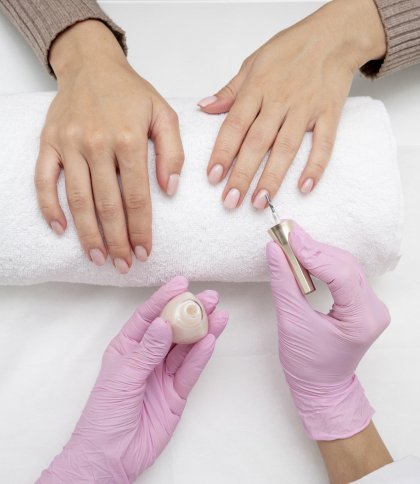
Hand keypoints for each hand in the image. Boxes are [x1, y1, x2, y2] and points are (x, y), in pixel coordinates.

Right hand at [35, 20, 183, 272]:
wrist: (92, 65)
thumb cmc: (131, 93)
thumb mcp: (164, 114)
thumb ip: (172, 152)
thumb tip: (170, 190)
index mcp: (128, 138)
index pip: (136, 196)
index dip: (141, 228)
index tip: (145, 251)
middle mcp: (96, 144)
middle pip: (107, 205)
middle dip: (117, 240)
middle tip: (123, 265)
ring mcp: (69, 144)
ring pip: (78, 199)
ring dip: (88, 233)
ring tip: (99, 258)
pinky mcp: (49, 143)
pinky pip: (44, 180)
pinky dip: (50, 207)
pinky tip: (61, 229)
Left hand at [37, 276, 227, 482]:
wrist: (111, 457)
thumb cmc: (105, 414)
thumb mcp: (123, 377)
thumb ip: (147, 351)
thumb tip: (163, 323)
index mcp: (127, 347)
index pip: (147, 317)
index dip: (164, 299)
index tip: (182, 283)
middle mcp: (147, 357)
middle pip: (172, 330)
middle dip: (190, 312)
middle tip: (210, 297)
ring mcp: (163, 375)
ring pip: (186, 348)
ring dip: (202, 330)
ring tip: (219, 313)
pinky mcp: (176, 394)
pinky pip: (190, 371)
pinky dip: (201, 356)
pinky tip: (211, 339)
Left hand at [199, 0, 385, 208]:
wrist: (333, 36)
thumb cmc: (290, 49)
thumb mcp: (253, 62)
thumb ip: (230, 90)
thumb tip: (205, 109)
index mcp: (257, 88)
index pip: (235, 125)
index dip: (222, 152)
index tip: (212, 176)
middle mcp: (280, 101)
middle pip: (257, 142)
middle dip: (242, 174)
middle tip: (231, 201)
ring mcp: (306, 109)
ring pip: (286, 148)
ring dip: (272, 177)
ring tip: (259, 202)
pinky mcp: (329, 115)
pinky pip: (323, 144)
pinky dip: (315, 167)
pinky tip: (303, 188)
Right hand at [266, 224, 389, 439]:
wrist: (321, 387)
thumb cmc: (307, 364)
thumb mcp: (291, 322)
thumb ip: (284, 283)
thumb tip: (275, 250)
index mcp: (362, 319)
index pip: (341, 275)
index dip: (314, 254)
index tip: (290, 238)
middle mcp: (373, 309)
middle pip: (345, 265)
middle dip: (314, 249)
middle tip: (287, 235)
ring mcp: (371, 306)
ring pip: (346, 266)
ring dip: (318, 253)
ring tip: (291, 244)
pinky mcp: (362, 303)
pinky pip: (345, 273)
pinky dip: (323, 263)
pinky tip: (305, 257)